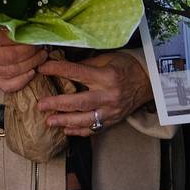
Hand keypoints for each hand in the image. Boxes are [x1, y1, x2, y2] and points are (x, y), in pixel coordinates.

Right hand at [0, 28, 47, 94]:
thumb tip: (21, 20)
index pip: (2, 37)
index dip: (20, 34)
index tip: (33, 29)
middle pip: (10, 56)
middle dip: (30, 50)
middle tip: (41, 43)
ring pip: (13, 71)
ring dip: (32, 62)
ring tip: (42, 54)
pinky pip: (9, 85)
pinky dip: (23, 79)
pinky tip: (33, 70)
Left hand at [37, 52, 151, 135]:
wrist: (148, 81)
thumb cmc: (125, 66)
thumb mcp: (106, 58)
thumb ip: (86, 64)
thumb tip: (63, 66)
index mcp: (105, 76)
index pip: (76, 72)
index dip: (57, 70)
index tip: (42, 68)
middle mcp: (108, 95)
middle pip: (79, 102)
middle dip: (57, 104)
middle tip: (41, 104)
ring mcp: (112, 111)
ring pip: (85, 120)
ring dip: (65, 121)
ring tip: (49, 121)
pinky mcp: (113, 121)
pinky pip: (94, 129)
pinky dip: (79, 131)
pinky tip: (66, 130)